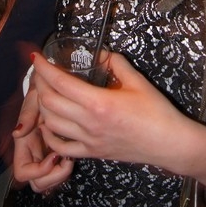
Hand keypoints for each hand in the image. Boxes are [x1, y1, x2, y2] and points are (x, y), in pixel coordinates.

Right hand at [12, 82, 73, 191]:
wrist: (55, 84)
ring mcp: (46, 155)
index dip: (37, 171)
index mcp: (25, 144)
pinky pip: (61, 172)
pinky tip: (74, 153)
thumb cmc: (43, 89)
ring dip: (61, 175)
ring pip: (50, 183)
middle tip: (65, 160)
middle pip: (38, 184)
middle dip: (53, 177)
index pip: (22, 172)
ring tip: (70, 157)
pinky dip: (67, 169)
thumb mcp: (35, 97)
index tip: (53, 156)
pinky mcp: (59, 153)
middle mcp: (34, 153)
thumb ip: (27, 114)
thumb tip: (17, 133)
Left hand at [33, 51, 185, 167]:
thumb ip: (116, 63)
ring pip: (51, 123)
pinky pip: (61, 147)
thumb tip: (100, 54)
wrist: (169, 143)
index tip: (36, 57)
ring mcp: (89, 140)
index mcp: (99, 102)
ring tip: (45, 92)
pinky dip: (49, 134)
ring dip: (43, 106)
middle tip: (41, 72)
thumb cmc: (157, 112)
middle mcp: (89, 123)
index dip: (44, 68)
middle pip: (49, 102)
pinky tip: (50, 122)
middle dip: (40, 84)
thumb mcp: (137, 81)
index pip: (60, 83)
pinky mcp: (92, 153)